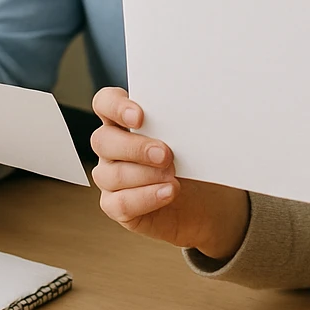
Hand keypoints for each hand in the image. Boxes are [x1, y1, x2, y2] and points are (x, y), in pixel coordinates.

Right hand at [90, 87, 249, 259]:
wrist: (207, 202)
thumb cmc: (194, 163)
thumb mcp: (191, 140)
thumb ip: (178, 126)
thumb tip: (186, 118)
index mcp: (123, 122)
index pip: (105, 104)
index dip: (115, 107)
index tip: (140, 117)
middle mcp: (111, 148)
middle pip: (102, 140)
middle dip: (135, 148)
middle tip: (166, 154)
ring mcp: (110, 178)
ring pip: (111, 174)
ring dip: (145, 175)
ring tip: (173, 177)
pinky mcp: (116, 206)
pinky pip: (120, 203)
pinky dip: (146, 197)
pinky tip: (168, 192)